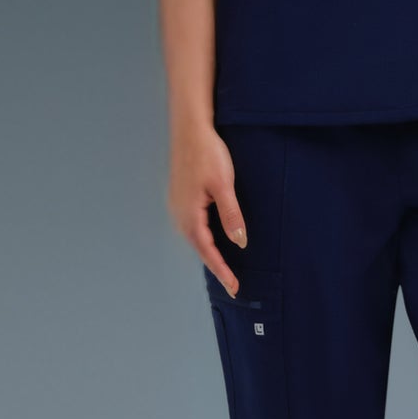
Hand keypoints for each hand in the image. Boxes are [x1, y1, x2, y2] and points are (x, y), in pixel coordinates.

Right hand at [171, 128, 249, 297]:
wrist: (190, 130)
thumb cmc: (208, 154)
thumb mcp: (224, 185)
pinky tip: (214, 243)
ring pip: (195, 238)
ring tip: (225, 271)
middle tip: (234, 286)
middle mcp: (179, 215)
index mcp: (189, 214)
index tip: (235, 288)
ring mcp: (178, 207)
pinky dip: (204, 240)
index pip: (208, 251)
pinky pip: (193, 227)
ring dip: (210, 254)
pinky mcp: (181, 199)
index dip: (222, 270)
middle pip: (200, 248)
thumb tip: (239, 242)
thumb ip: (231, 215)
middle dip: (216, 267)